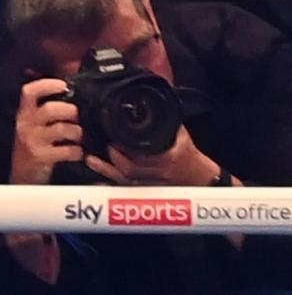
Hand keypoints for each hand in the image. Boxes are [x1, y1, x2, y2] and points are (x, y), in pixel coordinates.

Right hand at [10, 79, 81, 186]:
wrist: (24, 172)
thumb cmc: (37, 142)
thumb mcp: (38, 122)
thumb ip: (52, 106)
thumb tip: (76, 88)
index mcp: (26, 112)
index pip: (30, 92)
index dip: (47, 85)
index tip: (64, 85)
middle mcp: (26, 124)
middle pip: (51, 109)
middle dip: (72, 111)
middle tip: (80, 117)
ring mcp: (32, 141)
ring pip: (62, 128)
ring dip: (78, 132)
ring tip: (80, 136)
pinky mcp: (40, 157)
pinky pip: (67, 150)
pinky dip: (78, 151)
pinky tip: (78, 152)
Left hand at [91, 126, 220, 189]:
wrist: (199, 178)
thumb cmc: (190, 156)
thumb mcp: (182, 135)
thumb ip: (167, 123)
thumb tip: (158, 104)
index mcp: (168, 157)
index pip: (144, 152)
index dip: (126, 146)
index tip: (115, 137)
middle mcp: (157, 173)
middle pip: (130, 167)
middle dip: (114, 157)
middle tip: (104, 145)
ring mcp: (148, 184)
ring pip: (123, 179)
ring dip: (105, 169)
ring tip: (91, 159)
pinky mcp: (142, 191)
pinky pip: (121, 187)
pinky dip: (108, 181)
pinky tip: (97, 177)